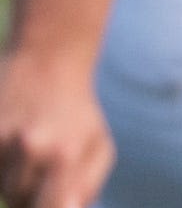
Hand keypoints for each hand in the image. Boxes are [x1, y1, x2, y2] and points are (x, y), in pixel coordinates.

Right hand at [0, 53, 113, 207]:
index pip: (54, 207)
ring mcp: (3, 139)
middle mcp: (33, 148)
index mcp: (67, 154)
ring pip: (2, 186)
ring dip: (13, 180)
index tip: (57, 202)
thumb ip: (87, 186)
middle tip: (42, 172)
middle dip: (31, 197)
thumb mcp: (97, 146)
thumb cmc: (77, 114)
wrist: (47, 62)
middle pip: (21, 201)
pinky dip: (1, 164)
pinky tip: (12, 142)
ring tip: (28, 152)